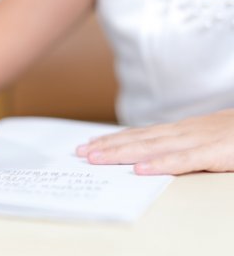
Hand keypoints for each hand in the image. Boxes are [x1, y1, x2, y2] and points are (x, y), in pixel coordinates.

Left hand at [76, 110, 233, 174]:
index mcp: (175, 130)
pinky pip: (182, 160)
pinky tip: (140, 171)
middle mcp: (178, 132)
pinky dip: (159, 165)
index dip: (112, 139)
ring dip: (121, 153)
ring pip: (150, 147)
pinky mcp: (211, 152)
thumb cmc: (230, 133)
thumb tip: (151, 153)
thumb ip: (176, 144)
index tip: (90, 143)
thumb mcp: (198, 137)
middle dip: (106, 146)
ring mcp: (193, 141)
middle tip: (81, 151)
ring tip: (96, 158)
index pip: (137, 134)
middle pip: (136, 139)